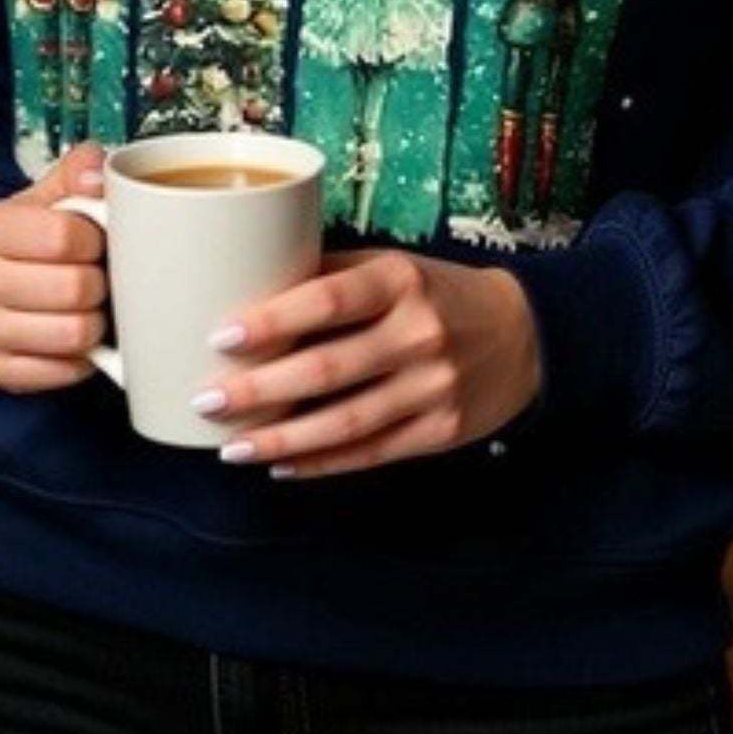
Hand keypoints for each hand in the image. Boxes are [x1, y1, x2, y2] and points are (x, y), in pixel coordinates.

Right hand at [0, 140, 109, 390]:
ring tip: (90, 304)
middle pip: (74, 289)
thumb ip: (79, 169)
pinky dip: (82, 357)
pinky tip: (76, 335)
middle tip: (98, 274)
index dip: (95, 238)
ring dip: (96, 321)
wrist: (2, 275)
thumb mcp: (53, 191)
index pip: (62, 236)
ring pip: (73, 335)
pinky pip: (63, 372)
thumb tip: (96, 175)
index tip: (95, 238)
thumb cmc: (40, 232)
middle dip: (101, 282)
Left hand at [193, 250, 542, 478]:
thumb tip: (252, 288)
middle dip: (259, 390)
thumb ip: (333, 278)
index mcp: (400, 281)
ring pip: (344, 422)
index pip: (328, 300)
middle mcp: (418, 333)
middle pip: (327, 368)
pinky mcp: (441, 432)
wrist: (524, 334)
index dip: (272, 320)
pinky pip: (370, 453)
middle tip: (207, 401)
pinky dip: (320, 463)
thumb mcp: (394, 267)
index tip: (221, 336)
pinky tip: (279, 466)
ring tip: (231, 447)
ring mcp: (433, 387)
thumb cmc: (437, 293)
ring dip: (281, 440)